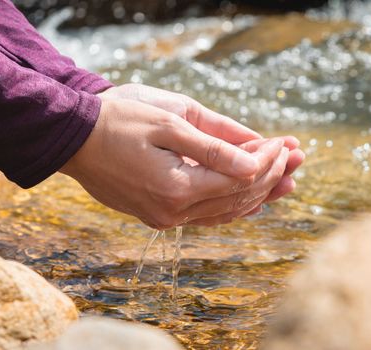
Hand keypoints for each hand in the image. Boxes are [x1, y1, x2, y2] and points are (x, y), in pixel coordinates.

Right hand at [60, 98, 292, 228]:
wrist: (74, 138)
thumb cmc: (118, 120)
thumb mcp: (169, 121)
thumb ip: (214, 145)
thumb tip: (254, 162)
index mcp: (176, 186)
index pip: (239, 176)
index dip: (268, 159)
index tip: (286, 141)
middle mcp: (173, 211)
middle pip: (237, 197)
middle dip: (271, 175)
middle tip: (297, 155)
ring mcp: (164, 217)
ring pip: (225, 211)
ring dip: (258, 193)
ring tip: (287, 179)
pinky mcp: (157, 215)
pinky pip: (206, 216)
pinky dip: (232, 205)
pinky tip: (251, 199)